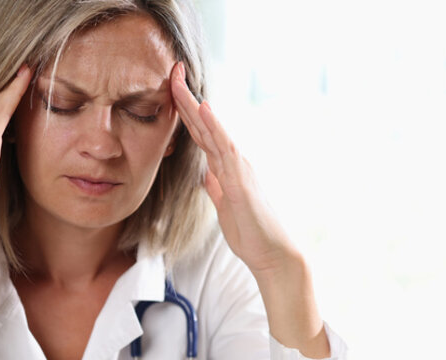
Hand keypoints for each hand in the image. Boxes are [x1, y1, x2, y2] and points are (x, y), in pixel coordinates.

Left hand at [170, 62, 330, 357]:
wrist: (274, 255)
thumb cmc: (252, 234)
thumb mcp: (226, 208)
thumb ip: (217, 189)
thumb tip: (206, 176)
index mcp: (226, 168)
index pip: (201, 135)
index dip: (185, 113)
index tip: (171, 90)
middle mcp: (233, 162)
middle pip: (203, 125)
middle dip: (185, 98)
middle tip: (172, 70)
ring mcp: (238, 167)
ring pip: (212, 129)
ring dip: (193, 104)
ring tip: (179, 80)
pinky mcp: (241, 178)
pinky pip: (224, 146)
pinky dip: (213, 126)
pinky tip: (202, 108)